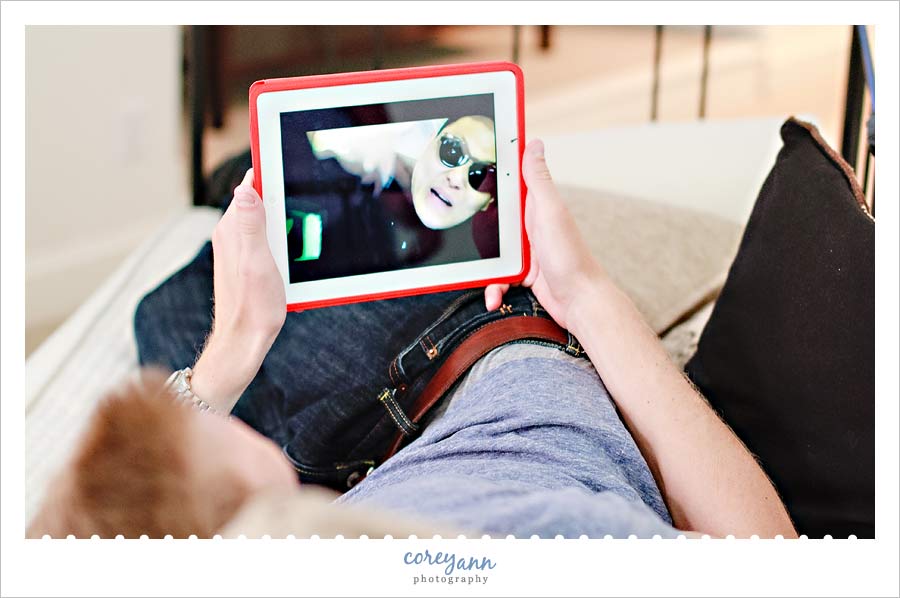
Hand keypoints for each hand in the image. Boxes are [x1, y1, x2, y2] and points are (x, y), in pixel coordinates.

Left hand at [191, 169, 285, 410]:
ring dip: (283, 211)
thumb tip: (244, 189)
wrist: (245, 340)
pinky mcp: (247, 259)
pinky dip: (282, 230)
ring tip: (304, 211)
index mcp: (233, 229)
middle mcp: (232, 234)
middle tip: (306, 184)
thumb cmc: (253, 306)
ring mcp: (238, 246)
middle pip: (258, 197)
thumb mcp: (257, 262)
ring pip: (263, 215)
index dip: (267, 167)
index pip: (249, 185)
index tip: (284, 150)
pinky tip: (296, 240)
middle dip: (279, 189)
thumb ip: (251, 224)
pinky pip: (265, 233)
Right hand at [485, 140, 604, 330]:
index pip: (508, 183)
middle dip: (475, 232)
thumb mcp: (550, 211)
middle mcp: (529, 226)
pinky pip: (498, 277)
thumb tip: (533, 142)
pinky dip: (494, 288)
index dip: (488, 176)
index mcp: (535, 206)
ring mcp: (525, 251)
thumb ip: (537, 180)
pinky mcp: (522, 273)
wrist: (580, 301)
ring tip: (488, 282)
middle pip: (491, 220)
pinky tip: (495, 298)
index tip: (466, 172)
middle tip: (458, 240)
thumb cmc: (569, 256)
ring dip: (484, 270)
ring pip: (490, 252)